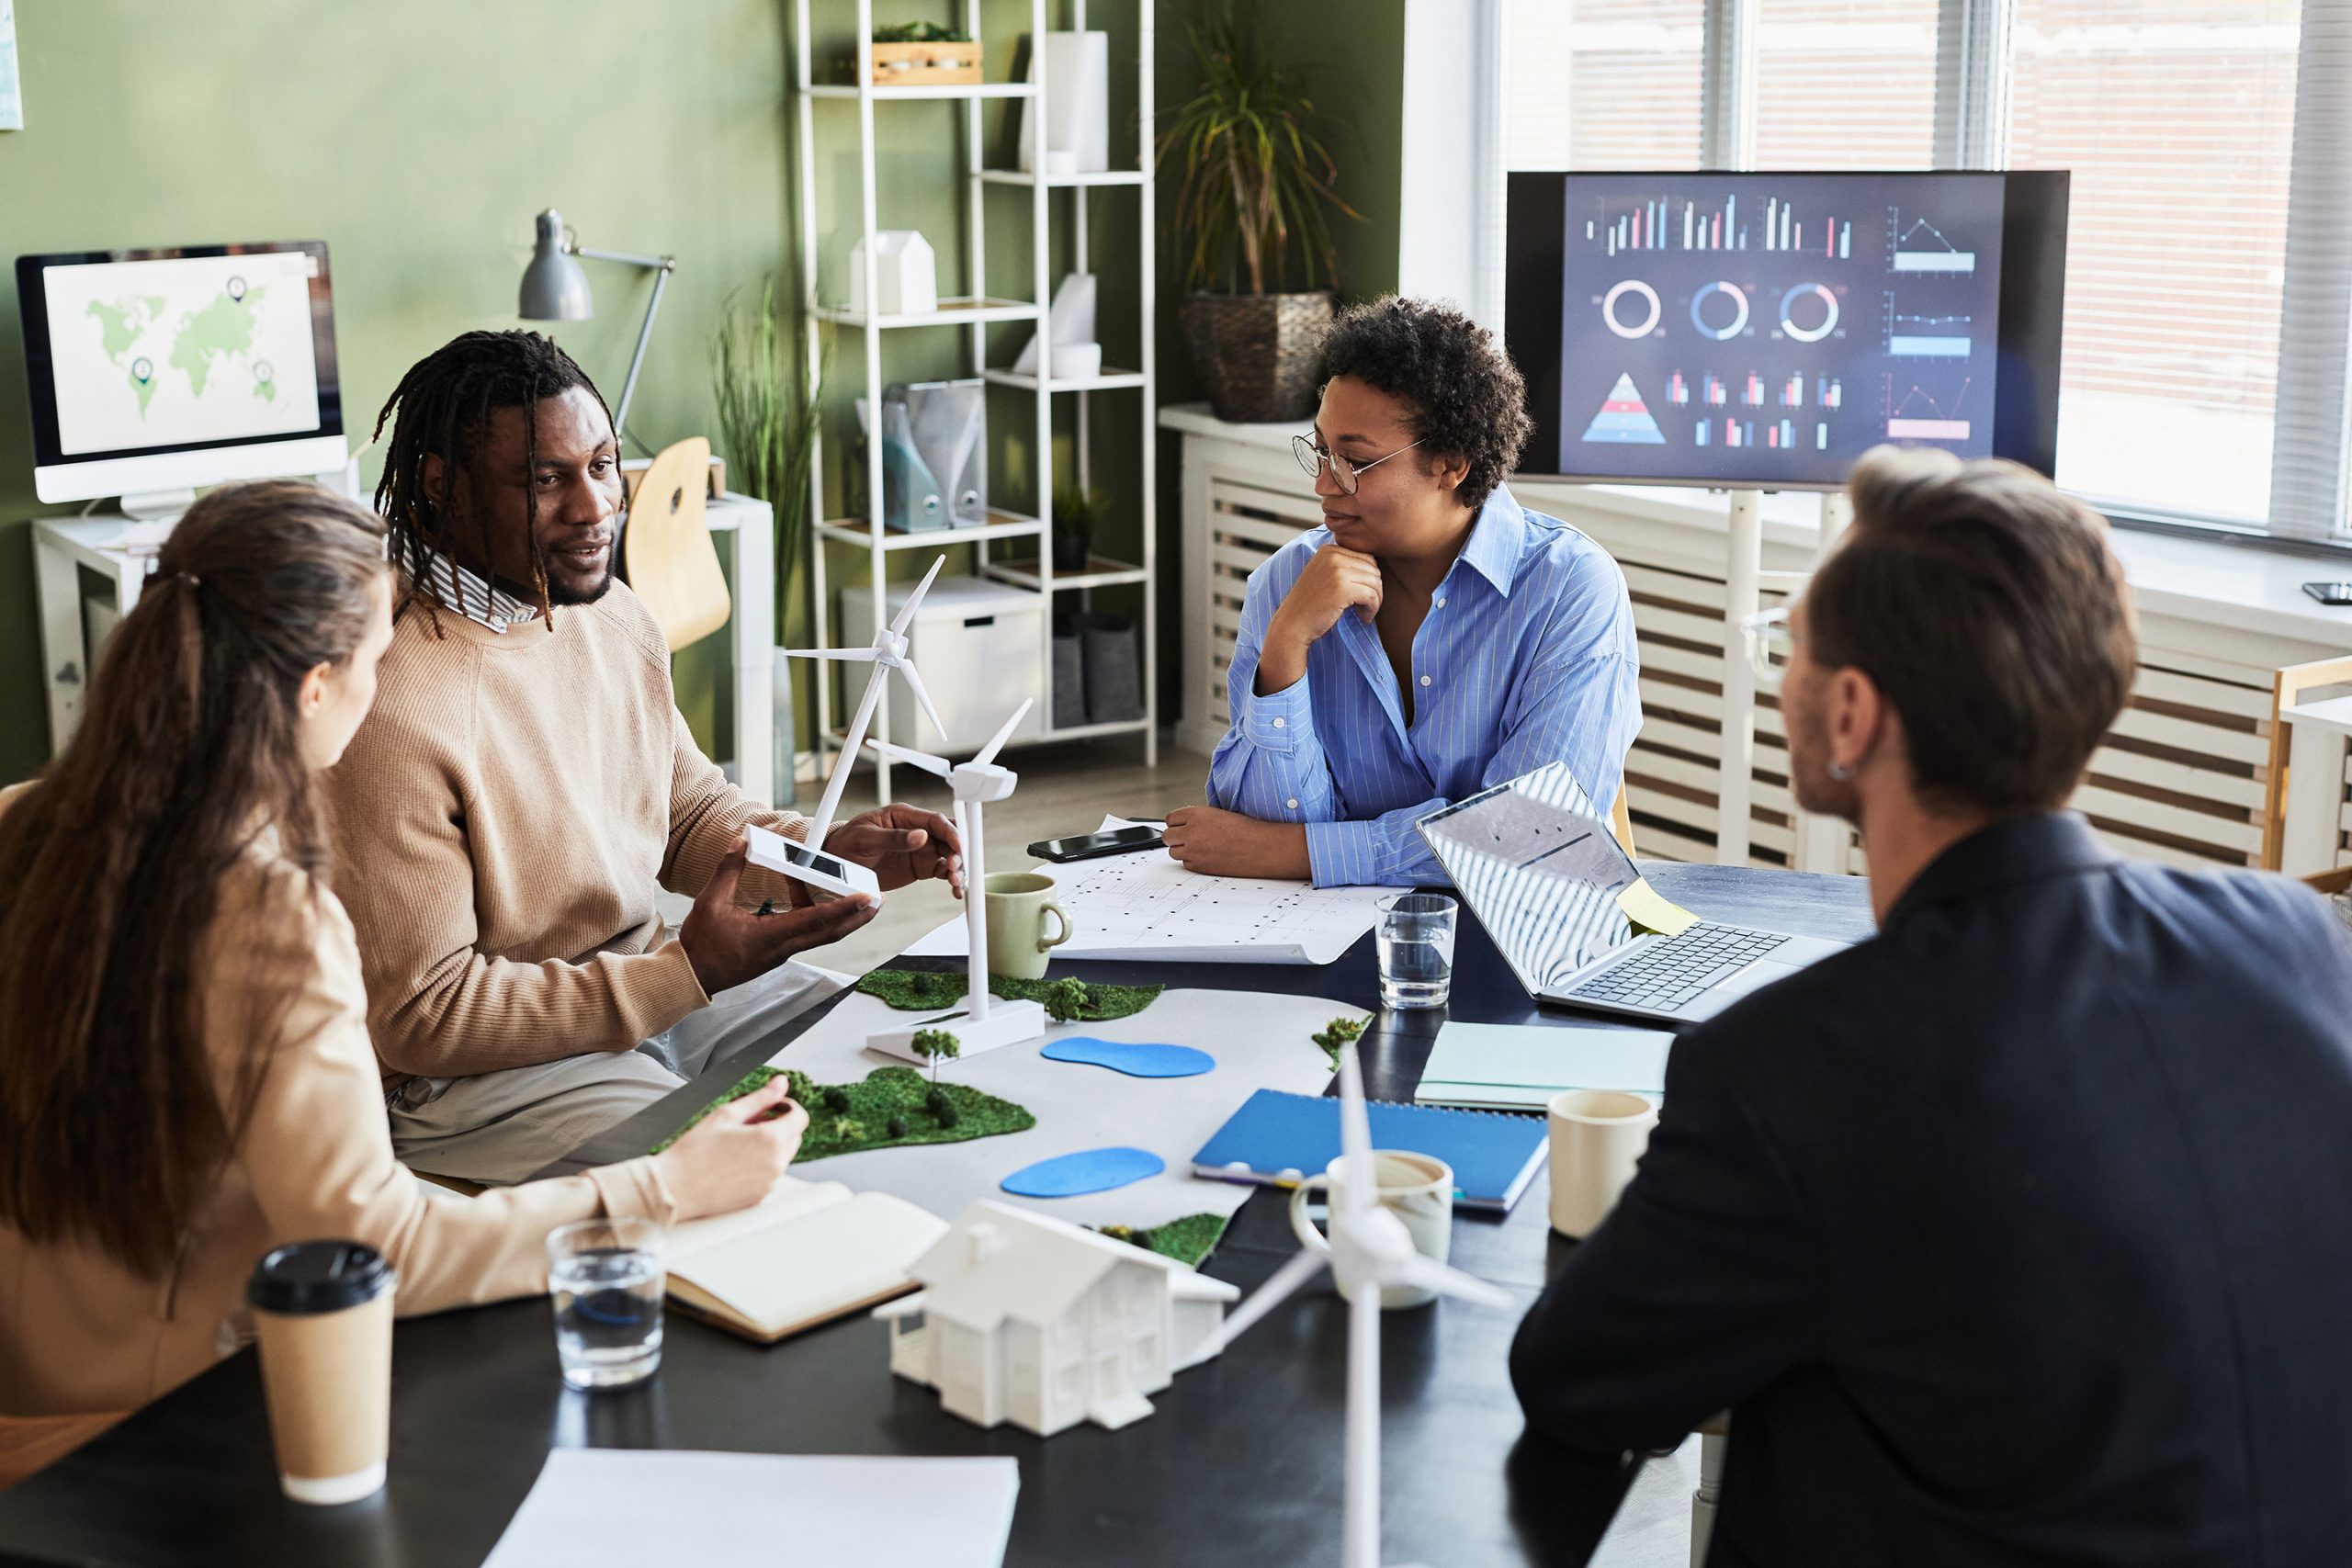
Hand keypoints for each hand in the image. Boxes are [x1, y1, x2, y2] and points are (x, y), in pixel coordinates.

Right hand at [654, 1075, 809, 1220]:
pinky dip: (761, 1166)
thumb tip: (781, 1082)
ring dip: (769, 1147)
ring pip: (782, 1157)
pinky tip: (734, 1163)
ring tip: (737, 1144)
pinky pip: (770, 1175)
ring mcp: (769, 1184)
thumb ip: (760, 1097)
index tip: (770, 1107)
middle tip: (748, 1124)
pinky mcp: (760, 1197)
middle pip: (794, 1137)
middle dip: (778, 1126)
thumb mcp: (727, 1114)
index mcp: (771, 1140)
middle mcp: (776, 1164)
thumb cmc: (695, 1151)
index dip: (787, 1107)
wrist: (674, 1188)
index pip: (801, 1117)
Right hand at [680, 838, 878, 993]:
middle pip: (831, 932)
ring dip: (842, 918)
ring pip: (821, 934)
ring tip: (858, 900)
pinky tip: (813, 899)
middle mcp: (784, 948)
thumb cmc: (701, 944)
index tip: (867, 898)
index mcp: (772, 937)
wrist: (692, 976)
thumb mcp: (710, 901)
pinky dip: (818, 918)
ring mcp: (782, 953)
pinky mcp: (777, 953)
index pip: (818, 920)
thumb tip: (740, 842)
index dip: (845, 908)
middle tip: (879, 901)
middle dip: (858, 917)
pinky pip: (806, 934)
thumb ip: (729, 869)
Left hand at [826, 804, 965, 896]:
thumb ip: (894, 838)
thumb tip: (921, 835)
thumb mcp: (866, 839)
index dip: (951, 832)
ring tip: (955, 882)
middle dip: (958, 851)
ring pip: (949, 855)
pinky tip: (955, 889)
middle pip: (949, 837)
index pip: (936, 821)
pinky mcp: (921, 867)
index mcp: (904, 816)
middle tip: (955, 867)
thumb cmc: (848, 843)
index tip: (958, 847)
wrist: (838, 863)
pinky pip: (942, 871)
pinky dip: (951, 879)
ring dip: (957, 868)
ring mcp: (921, 850)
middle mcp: (917, 831)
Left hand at [1163, 805, 1311, 879]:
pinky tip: (1208, 857)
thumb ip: (1198, 818)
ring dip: (1183, 850)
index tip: (1181, 827)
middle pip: (1168, 837)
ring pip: (1174, 852)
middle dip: (1175, 838)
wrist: (1262, 847)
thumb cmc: (1246, 829)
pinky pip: (1186, 865)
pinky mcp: (1200, 866)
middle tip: (1187, 839)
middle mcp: (1191, 832)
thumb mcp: (1219, 814)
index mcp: (1196, 814)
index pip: (1170, 819)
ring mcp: (1194, 851)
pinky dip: (1194, 862)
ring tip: (1200, 848)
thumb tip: (1183, 825)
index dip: (1176, 824)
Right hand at [1258, 544, 1382, 694]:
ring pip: (1375, 581)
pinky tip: (1364, 618)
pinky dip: (1372, 609)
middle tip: (1366, 606)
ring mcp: (1336, 571)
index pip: (1366, 557)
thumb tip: (1377, 565)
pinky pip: (1372, 595)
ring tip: (1365, 612)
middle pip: (1373, 568)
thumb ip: (1344, 565)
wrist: (1292, 624)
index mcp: (1329, 549)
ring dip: (1376, 600)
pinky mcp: (1342, 588)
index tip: (1363, 595)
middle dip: (1375, 589)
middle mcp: (1332, 555)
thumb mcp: (1324, 575)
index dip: (1370, 578)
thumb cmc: (1311, 605)